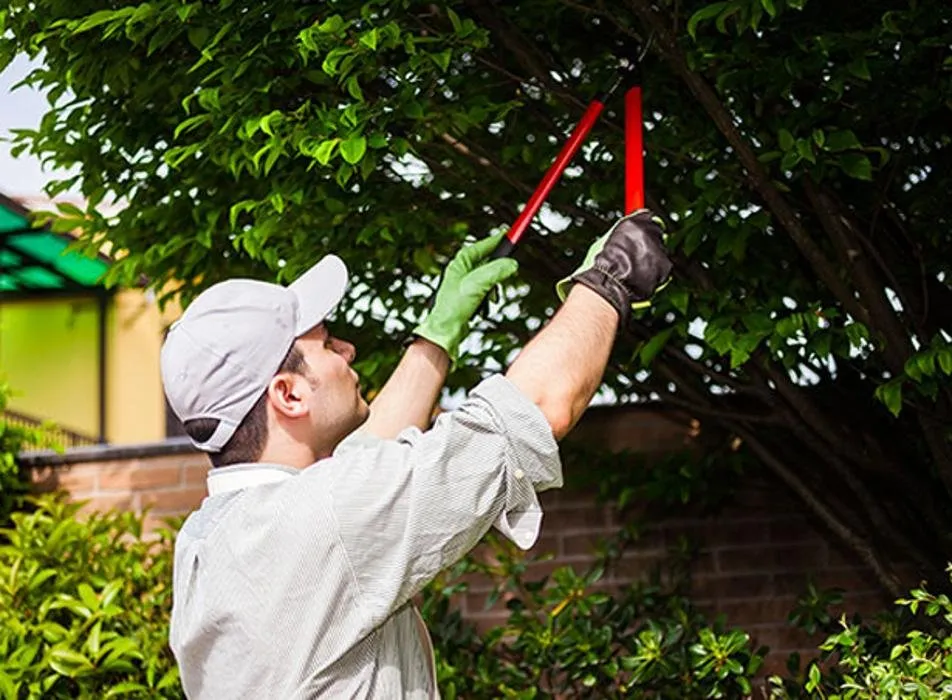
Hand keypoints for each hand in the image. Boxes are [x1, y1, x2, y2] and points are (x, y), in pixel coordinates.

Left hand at [412, 232, 518, 363]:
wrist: (446, 330)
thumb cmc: (454, 307)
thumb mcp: (477, 284)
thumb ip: (496, 271)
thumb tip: (512, 264)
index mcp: (461, 261)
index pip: (483, 245)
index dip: (498, 239)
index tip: (512, 232)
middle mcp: (463, 269)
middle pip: (489, 261)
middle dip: (499, 269)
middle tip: (509, 271)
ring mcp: (466, 282)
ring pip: (491, 276)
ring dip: (495, 285)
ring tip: (491, 295)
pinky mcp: (469, 295)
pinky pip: (487, 289)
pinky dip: (491, 295)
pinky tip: (487, 303)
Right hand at [556, 209, 672, 316]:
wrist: (609, 282)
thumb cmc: (603, 264)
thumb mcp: (607, 239)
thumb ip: (623, 232)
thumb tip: (630, 231)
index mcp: (634, 222)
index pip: (647, 217)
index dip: (644, 228)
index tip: (643, 233)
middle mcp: (648, 231)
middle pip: (656, 233)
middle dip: (649, 244)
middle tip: (636, 256)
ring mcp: (658, 247)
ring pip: (660, 252)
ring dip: (651, 260)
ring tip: (634, 269)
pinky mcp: (665, 264)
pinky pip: (663, 268)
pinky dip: (655, 274)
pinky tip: (640, 278)